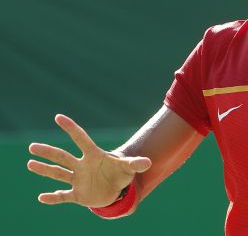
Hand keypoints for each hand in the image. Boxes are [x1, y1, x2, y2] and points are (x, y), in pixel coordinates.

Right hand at [27, 114, 151, 207]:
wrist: (115, 189)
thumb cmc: (120, 173)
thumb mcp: (129, 168)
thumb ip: (136, 164)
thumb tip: (148, 162)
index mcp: (94, 155)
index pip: (81, 138)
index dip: (71, 128)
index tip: (59, 116)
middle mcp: (82, 166)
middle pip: (63, 156)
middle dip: (49, 152)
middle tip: (32, 147)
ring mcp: (78, 180)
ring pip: (58, 173)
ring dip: (45, 169)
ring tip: (30, 163)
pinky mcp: (77, 195)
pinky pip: (63, 196)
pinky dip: (53, 198)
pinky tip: (41, 197)